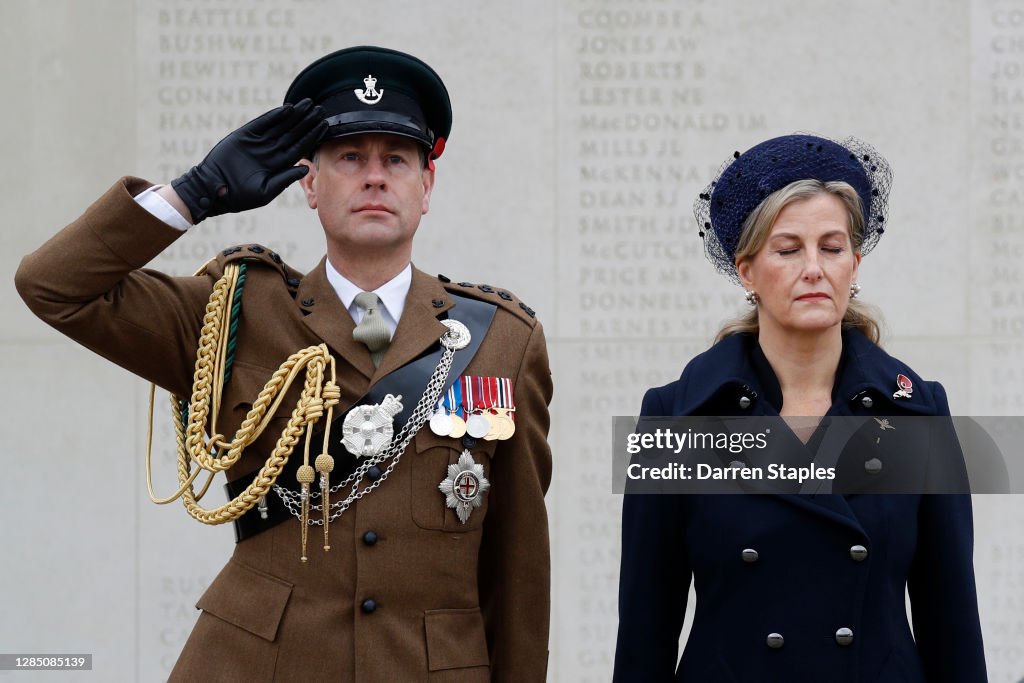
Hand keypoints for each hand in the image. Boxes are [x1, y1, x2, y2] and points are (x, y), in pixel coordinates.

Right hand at [171, 99, 326, 222]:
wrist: (214, 189)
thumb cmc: (240, 196)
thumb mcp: (265, 191)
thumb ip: (284, 179)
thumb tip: (305, 168)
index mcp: (279, 165)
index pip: (300, 147)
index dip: (312, 137)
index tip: (325, 126)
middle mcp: (271, 151)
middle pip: (293, 133)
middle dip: (307, 121)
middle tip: (321, 109)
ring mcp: (259, 142)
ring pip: (281, 125)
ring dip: (295, 115)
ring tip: (308, 104)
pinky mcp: (245, 135)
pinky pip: (263, 123)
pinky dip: (274, 116)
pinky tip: (288, 109)